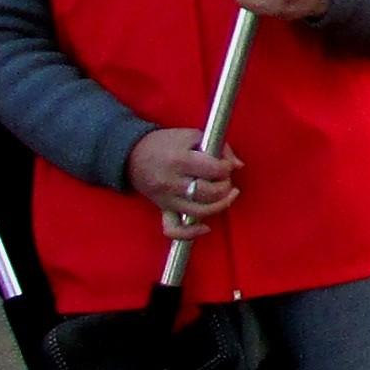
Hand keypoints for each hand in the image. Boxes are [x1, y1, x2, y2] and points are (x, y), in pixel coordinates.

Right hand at [124, 128, 242, 233]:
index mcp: (179, 160)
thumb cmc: (164, 143)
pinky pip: (174, 230)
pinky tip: (205, 227)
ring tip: (227, 195)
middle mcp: (172, 182)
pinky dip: (191, 233)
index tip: (226, 165)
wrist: (131, 155)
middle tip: (226, 179)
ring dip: (219, 206)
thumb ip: (218, 147)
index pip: (213, 170)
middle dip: (225, 186)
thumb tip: (237, 165)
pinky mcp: (163, 209)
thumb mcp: (190, 136)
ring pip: (199, 212)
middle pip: (209, 193)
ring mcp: (167, 199)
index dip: (226, 168)